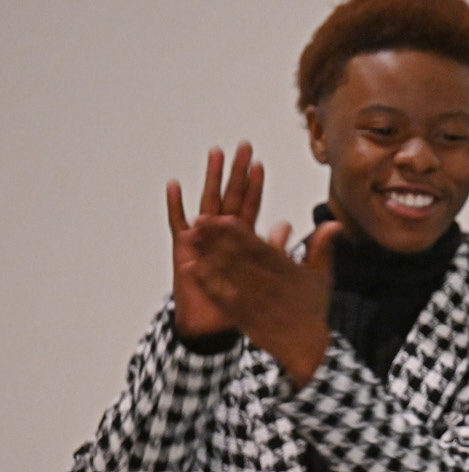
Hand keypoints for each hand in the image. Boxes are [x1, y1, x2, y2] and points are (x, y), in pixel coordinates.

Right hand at [167, 144, 263, 337]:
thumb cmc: (238, 300)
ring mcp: (201, 239)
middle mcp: (220, 235)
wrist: (212, 325)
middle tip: (242, 146)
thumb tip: (290, 225)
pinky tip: (175, 185)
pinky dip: (177, 205)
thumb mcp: (263, 274)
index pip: (250, 206)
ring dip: (212, 178)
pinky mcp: (184, 249)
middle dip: (236, 172)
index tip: (260, 164)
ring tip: (215, 154)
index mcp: (241, 240)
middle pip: (230, 196)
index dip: (255, 186)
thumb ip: (276, 249)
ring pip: (207, 203)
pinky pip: (178, 224)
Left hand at [185, 218, 342, 387]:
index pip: (259, 247)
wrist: (306, 348)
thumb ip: (322, 247)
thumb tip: (334, 222)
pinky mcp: (241, 315)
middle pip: (237, 256)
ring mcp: (252, 301)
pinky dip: (203, 280)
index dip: (239, 232)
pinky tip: (189, 267)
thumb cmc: (312, 310)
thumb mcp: (322, 276)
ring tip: (189, 236)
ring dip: (205, 253)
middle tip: (198, 220)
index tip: (223, 216)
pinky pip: (218, 295)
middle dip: (216, 237)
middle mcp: (267, 284)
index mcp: (286, 272)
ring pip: (225, 273)